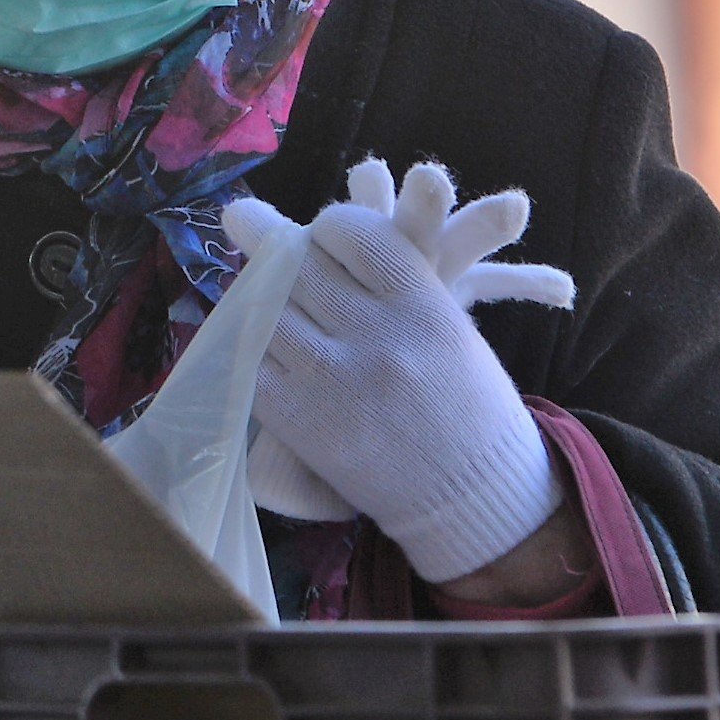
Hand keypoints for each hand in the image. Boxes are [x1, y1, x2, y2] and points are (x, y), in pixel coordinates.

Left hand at [225, 162, 573, 583]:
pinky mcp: (302, 422)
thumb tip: (321, 230)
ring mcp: (334, 381)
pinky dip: (249, 348)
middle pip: (301, 266)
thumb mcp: (450, 325)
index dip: (330, 224)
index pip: (354, 231)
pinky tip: (258, 345)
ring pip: (267, 311)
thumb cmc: (466, 403)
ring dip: (258, 296)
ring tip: (260, 294)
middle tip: (249, 227)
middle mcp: (378, 338)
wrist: (470, 494)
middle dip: (271, 240)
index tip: (323, 233)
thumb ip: (395, 281)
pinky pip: (252, 365)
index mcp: (423, 305)